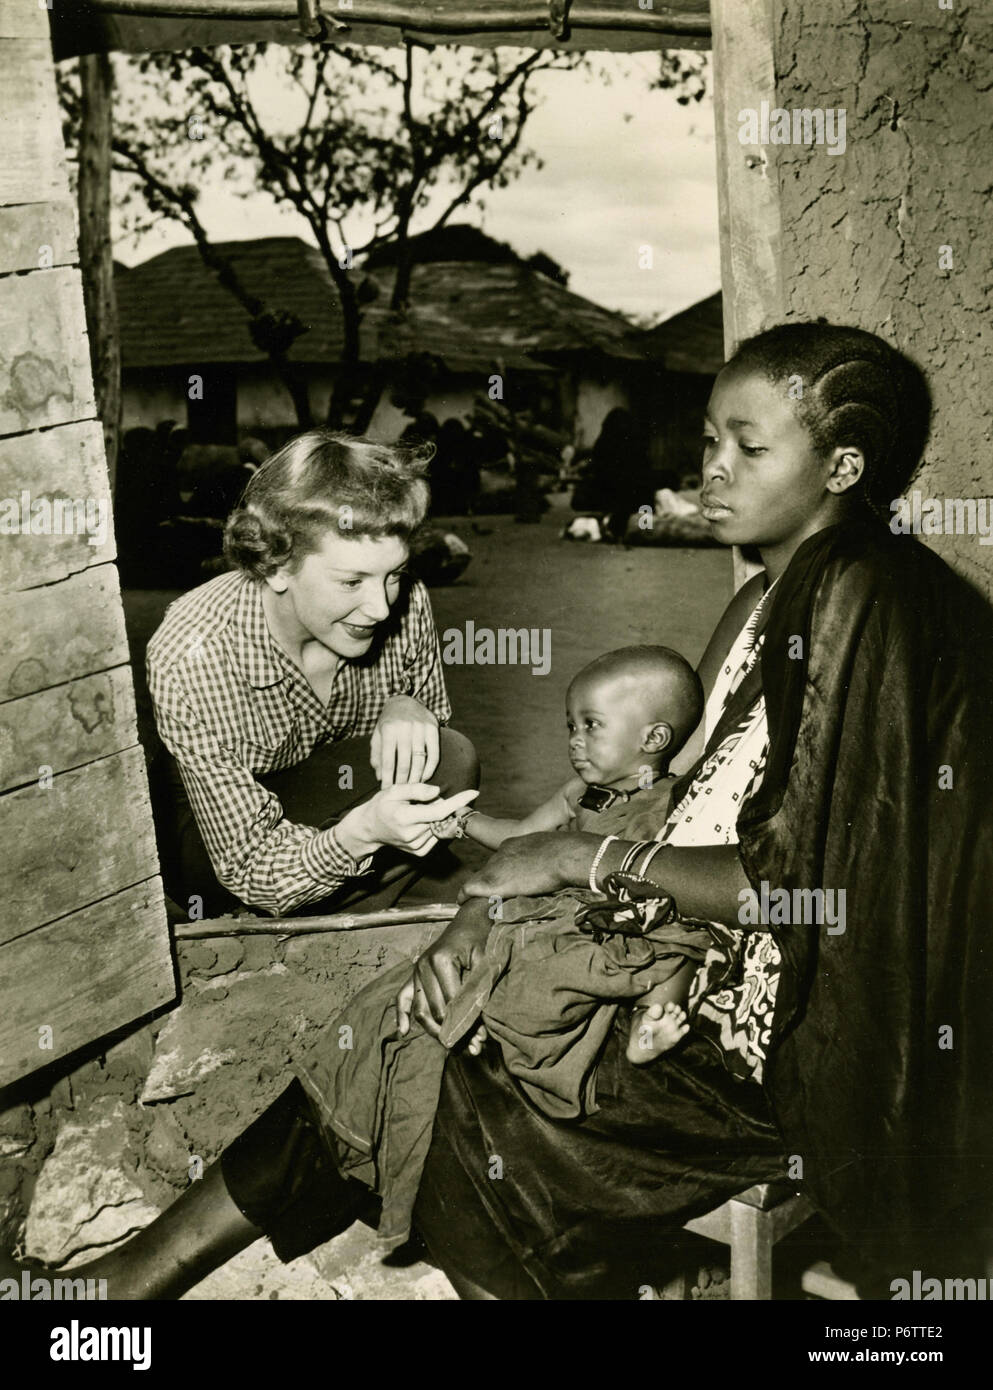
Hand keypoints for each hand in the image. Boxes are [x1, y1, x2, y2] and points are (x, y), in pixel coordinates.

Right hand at [337, 784, 477, 859]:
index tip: (474, 792)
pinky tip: (418, 824)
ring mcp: (416, 846)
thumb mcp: (394, 791)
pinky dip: (432, 826)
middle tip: (420, 802)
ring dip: (434, 816)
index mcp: (405, 818)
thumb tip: (438, 792)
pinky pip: (436, 835)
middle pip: (441, 816)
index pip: (440, 811)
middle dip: (439, 804)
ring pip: (439, 825)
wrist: (370, 828)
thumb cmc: (382, 805)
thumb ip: (416, 789)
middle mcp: (412, 835)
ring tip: (415, 813)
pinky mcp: (420, 852)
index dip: (458, 802)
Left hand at [371, 695, 439, 787]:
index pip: (387, 760)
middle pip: (404, 762)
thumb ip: (377, 756)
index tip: (386, 789)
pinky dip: (430, 769)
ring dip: (416, 777)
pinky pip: (434, 754)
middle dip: (401, 780)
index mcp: (388, 729)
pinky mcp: (433, 728)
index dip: (387, 778)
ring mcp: (420, 727)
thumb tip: (380, 777)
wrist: (404, 700)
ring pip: (419, 760)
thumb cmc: (388, 723)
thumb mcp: (377, 736)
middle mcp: (405, 727)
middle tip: (400, 791)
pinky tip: (424, 777)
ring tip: (411, 787)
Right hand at [396, 900, 491, 1040]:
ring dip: (436, 1032)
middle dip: (455, 1032)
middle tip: (474, 1048)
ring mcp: (416, 970)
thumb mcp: (486, 963)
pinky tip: (403, 1031)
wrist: (469, 920)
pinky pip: (402, 997)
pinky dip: (402, 1015)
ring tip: (454, 1046)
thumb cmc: (481, 940)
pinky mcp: (413, 974)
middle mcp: (423, 966)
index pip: (453, 1003)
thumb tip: (480, 1033)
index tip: (482, 1040)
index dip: (468, 1024)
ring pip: (421, 1010)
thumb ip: (480, 994)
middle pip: (437, 1011)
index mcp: (441, 960)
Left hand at [459, 831, 586, 901]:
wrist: (564, 855)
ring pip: (480, 879)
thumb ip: (544, 859)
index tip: (507, 882)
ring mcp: (495, 866)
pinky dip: (464, 896)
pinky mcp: (491, 881)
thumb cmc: (567, 854)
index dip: (503, 872)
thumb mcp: (552, 851)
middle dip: (491, 881)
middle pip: (490, 869)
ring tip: (476, 903)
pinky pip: (469, 888)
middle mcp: (501, 852)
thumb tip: (552, 868)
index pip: (503, 859)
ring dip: (479, 890)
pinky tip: (462, 902)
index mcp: (515, 843)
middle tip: (493, 897)